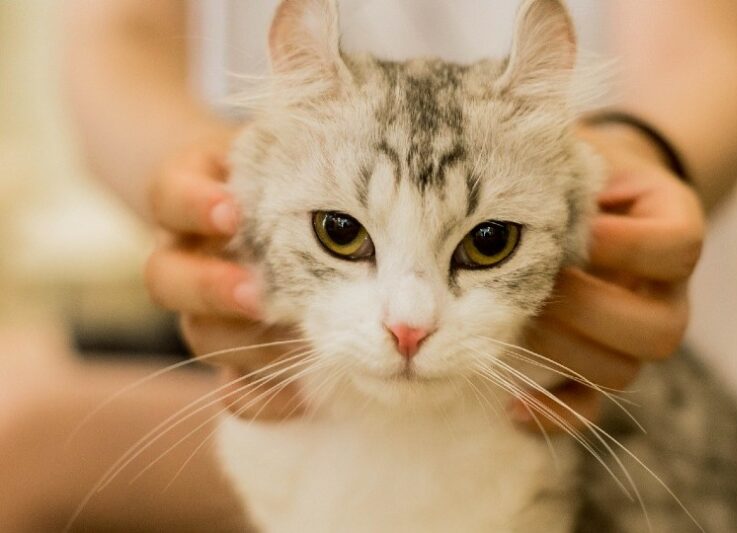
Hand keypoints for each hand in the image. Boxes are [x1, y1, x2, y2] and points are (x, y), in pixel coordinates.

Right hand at [145, 134, 307, 420]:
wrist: (277, 214)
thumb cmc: (290, 169)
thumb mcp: (286, 144)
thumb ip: (298, 133)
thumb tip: (316, 89)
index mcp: (194, 200)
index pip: (169, 195)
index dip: (194, 205)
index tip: (232, 211)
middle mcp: (189, 256)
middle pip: (165, 279)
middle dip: (210, 288)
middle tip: (257, 295)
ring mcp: (207, 312)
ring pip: (197, 337)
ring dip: (243, 346)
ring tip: (296, 346)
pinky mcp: (234, 356)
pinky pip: (230, 389)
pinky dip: (262, 395)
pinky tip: (302, 393)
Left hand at [510, 123, 704, 431]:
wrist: (586, 201)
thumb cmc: (574, 170)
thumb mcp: (576, 149)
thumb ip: (556, 152)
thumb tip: (501, 142)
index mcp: (672, 229)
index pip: (678, 247)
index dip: (627, 246)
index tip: (580, 228)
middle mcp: (666, 292)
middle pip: (657, 329)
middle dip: (585, 309)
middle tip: (531, 285)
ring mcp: (634, 336)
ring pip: (622, 373)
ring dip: (561, 353)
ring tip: (509, 324)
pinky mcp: (599, 365)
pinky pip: (590, 407)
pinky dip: (553, 413)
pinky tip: (512, 404)